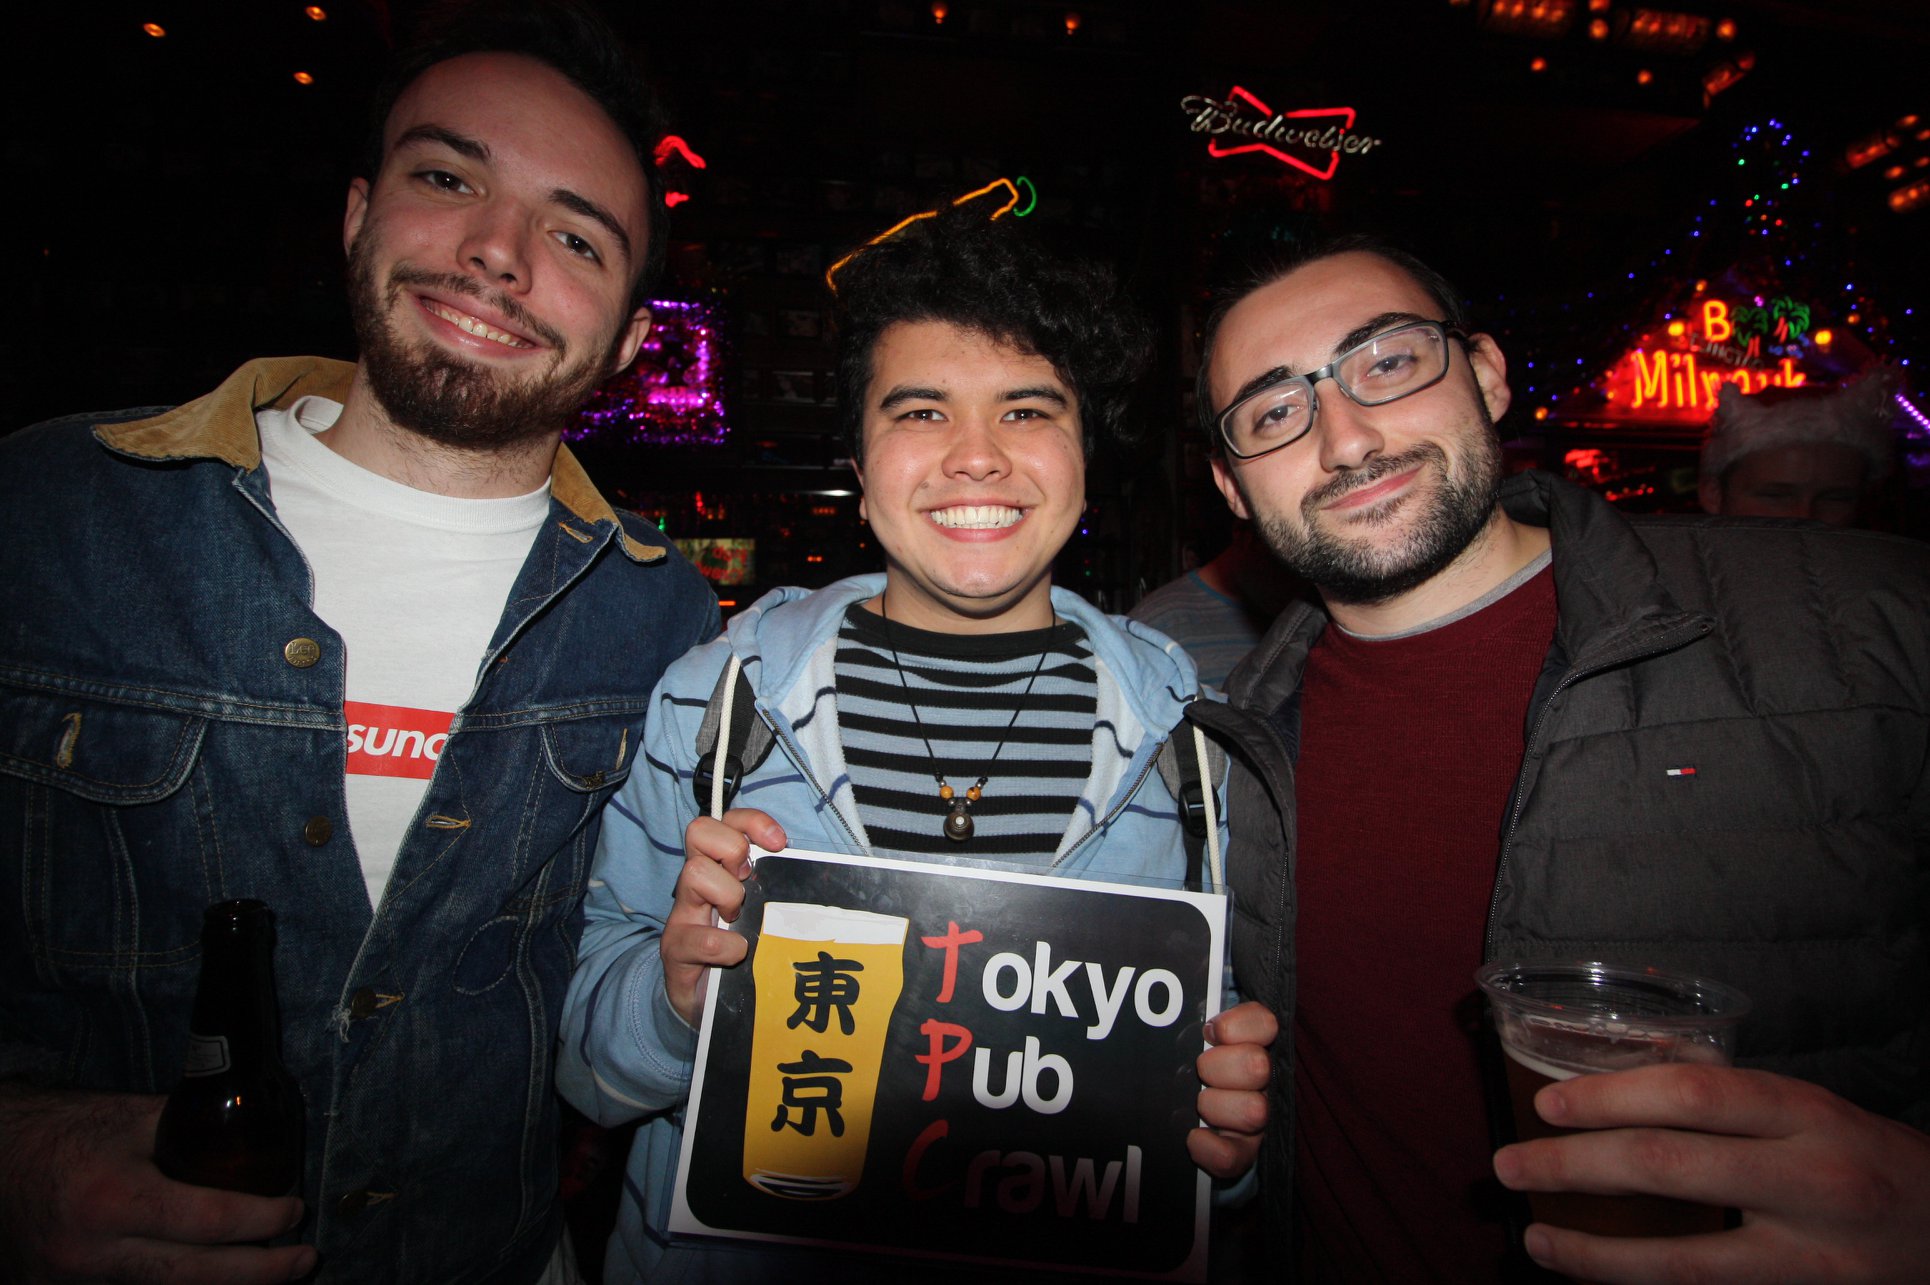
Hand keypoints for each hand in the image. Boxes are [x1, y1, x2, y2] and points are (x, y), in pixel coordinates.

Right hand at [0, 1087, 313, 1283]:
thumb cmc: (63, 1131)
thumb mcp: (131, 1118)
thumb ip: (191, 1132)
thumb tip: (256, 1140)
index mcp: (112, 1200)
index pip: (207, 1221)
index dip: (261, 1221)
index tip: (295, 1210)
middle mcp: (91, 1253)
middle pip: (192, 1278)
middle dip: (260, 1275)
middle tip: (304, 1260)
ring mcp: (72, 1284)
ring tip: (272, 1272)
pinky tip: (217, 1276)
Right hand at [660, 808, 786, 1025]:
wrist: (708, 1007)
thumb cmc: (743, 952)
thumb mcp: (765, 914)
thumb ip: (782, 891)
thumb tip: (827, 877)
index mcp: (721, 871)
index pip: (728, 822)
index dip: (753, 822)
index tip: (778, 842)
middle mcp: (697, 885)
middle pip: (699, 831)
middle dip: (732, 850)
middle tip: (748, 881)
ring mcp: (683, 915)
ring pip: (693, 874)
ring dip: (727, 894)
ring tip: (739, 920)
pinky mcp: (676, 949)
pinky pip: (697, 936)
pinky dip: (723, 945)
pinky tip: (736, 954)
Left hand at [1187, 1000, 1275, 1179]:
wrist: (1182, 1111)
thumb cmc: (1189, 1061)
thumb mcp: (1190, 1032)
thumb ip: (1194, 1013)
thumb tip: (1191, 1005)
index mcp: (1255, 1042)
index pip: (1265, 1023)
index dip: (1237, 1026)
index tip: (1211, 1033)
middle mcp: (1263, 1080)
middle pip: (1257, 1065)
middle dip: (1217, 1067)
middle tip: (1201, 1071)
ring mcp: (1256, 1119)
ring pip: (1253, 1111)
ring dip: (1215, 1106)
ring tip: (1199, 1105)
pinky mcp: (1242, 1154)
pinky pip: (1232, 1157)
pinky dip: (1209, 1148)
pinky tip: (1194, 1137)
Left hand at [1492, 1062, 1929, 1282]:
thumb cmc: (1872, 1161)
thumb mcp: (1815, 1108)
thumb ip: (1731, 1090)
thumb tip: (1633, 1060)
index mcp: (1808, 1112)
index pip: (1693, 1092)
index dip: (1610, 1096)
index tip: (1545, 1103)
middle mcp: (1810, 1180)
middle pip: (1669, 1167)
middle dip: (1574, 1166)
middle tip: (1509, 1166)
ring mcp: (1810, 1255)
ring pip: (1683, 1261)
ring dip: (1595, 1252)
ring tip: (1535, 1241)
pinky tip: (1594, 1275)